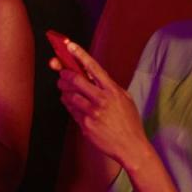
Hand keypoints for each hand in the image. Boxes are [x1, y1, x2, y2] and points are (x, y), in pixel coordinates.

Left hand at [52, 41, 152, 169]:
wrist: (130, 146)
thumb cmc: (128, 121)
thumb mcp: (125, 99)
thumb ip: (109, 86)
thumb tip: (92, 74)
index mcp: (113, 90)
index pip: (93, 67)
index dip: (79, 54)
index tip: (69, 45)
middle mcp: (102, 100)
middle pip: (75, 80)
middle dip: (64, 74)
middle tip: (61, 74)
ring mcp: (92, 113)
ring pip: (69, 95)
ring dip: (63, 91)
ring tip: (65, 90)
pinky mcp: (85, 125)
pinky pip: (71, 110)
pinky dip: (68, 104)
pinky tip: (71, 104)